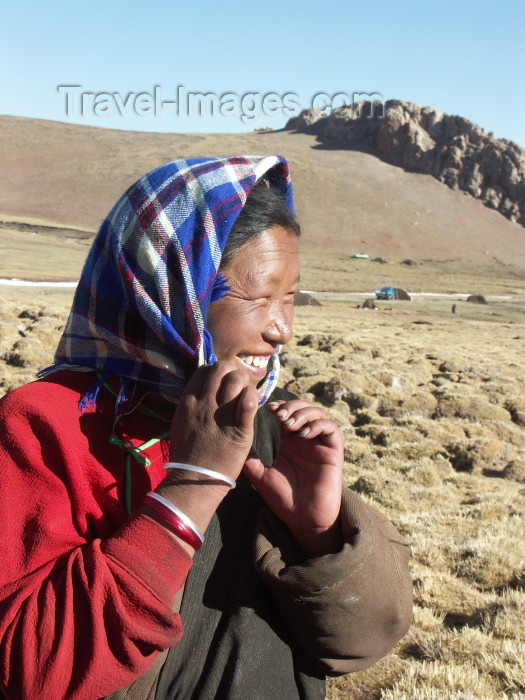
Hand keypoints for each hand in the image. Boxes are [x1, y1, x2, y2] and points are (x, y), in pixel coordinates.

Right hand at [168, 361, 258, 478]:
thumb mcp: (181, 422)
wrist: (195, 481)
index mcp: (189, 402)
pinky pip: (249, 401)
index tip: (222, 385)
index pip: (204, 370)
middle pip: (222, 368)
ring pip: (236, 379)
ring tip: (245, 398)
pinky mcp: (239, 430)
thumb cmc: (188, 453)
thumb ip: (192, 403)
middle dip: (233, 373)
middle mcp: (204, 404)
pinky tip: (251, 406)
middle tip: (237, 389)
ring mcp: (221, 416)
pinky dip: (252, 398)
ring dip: (244, 384)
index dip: (216, 373)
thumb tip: (201, 389)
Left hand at [243, 399, 343, 556]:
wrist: (301, 519)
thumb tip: (236, 439)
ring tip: (289, 424)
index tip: (267, 408)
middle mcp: (306, 439)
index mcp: (290, 441)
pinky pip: (331, 429)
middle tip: (278, 414)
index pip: (287, 413)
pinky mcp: (334, 452)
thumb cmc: (282, 499)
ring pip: (318, 414)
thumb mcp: (259, 474)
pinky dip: (318, 425)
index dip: (279, 406)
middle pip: (303, 408)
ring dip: (303, 413)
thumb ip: (250, 457)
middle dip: (291, 406)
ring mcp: (320, 445)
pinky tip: (303, 434)